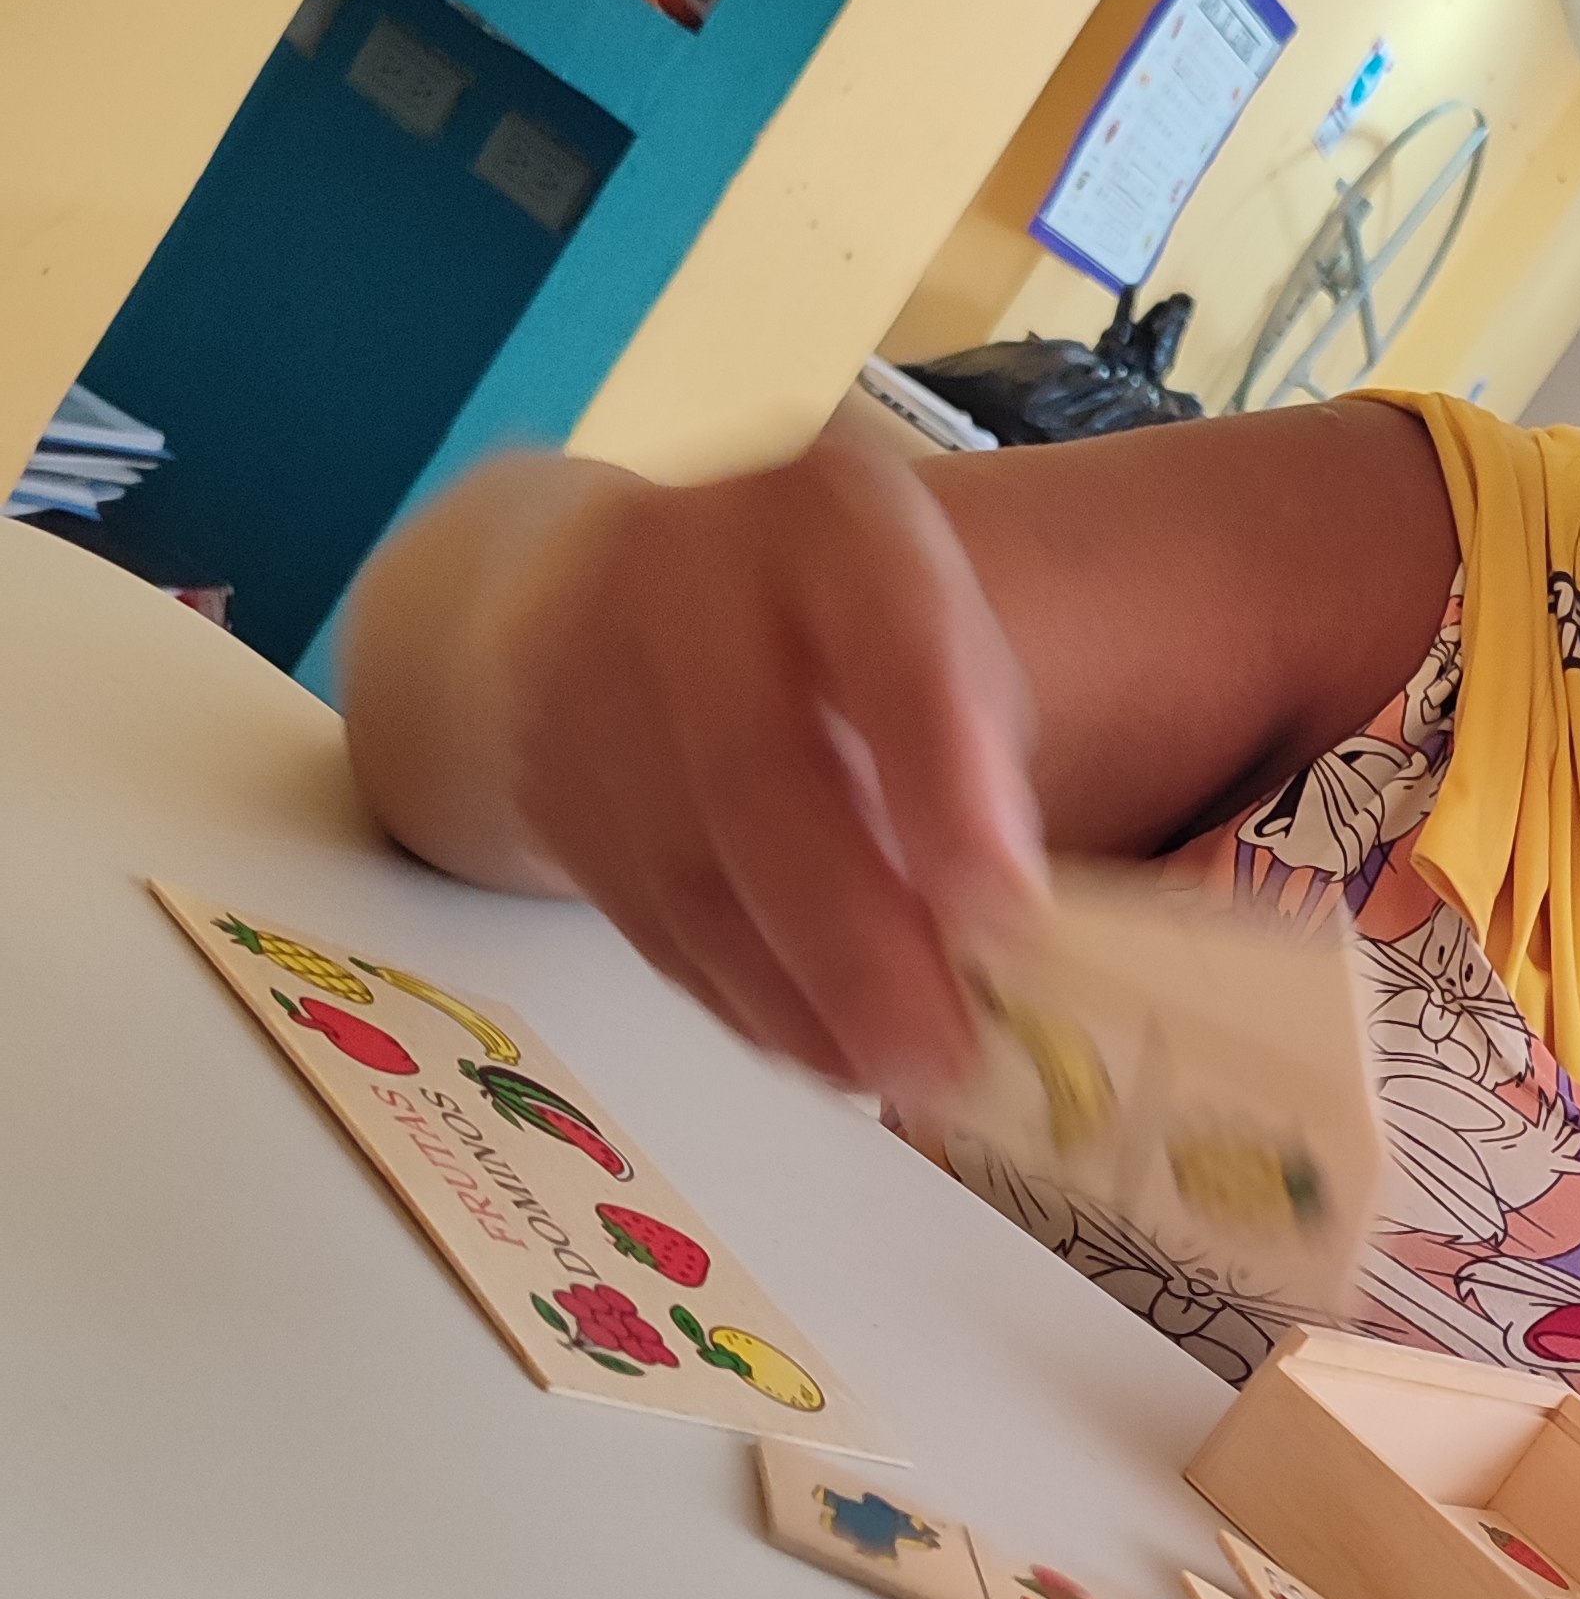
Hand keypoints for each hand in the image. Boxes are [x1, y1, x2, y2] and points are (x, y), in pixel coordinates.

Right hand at [510, 431, 1045, 1102]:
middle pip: (761, 780)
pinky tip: (825, 1053)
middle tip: (947, 1058)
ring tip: (902, 1081)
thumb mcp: (924, 621)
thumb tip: (1007, 933)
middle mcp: (691, 582)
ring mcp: (593, 688)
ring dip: (806, 1003)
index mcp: (827, 516)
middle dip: (862, 942)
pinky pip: (656, 926)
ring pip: (696, 877)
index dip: (943, 780)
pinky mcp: (552, 795)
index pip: (887, 637)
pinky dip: (748, 1006)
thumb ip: (978, 748)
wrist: (586, 595)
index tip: (1003, 915)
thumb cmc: (822, 626)